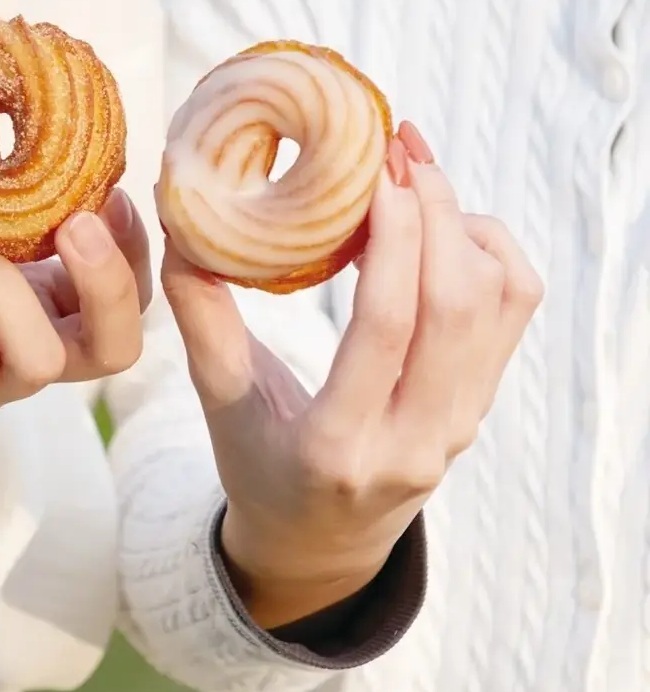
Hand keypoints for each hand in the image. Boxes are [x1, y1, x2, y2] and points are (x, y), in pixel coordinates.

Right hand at [161, 122, 542, 627]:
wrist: (320, 540)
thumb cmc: (259, 468)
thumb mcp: (218, 401)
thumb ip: (199, 314)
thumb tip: (179, 222)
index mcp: (336, 446)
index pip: (387, 328)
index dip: (392, 239)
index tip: (376, 172)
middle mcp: (413, 442)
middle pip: (457, 305)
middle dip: (434, 212)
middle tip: (396, 151)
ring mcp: (457, 427)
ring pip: (497, 303)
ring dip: (462, 226)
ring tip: (412, 181)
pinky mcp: (477, 406)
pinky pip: (513, 313)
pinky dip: (488, 253)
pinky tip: (439, 228)